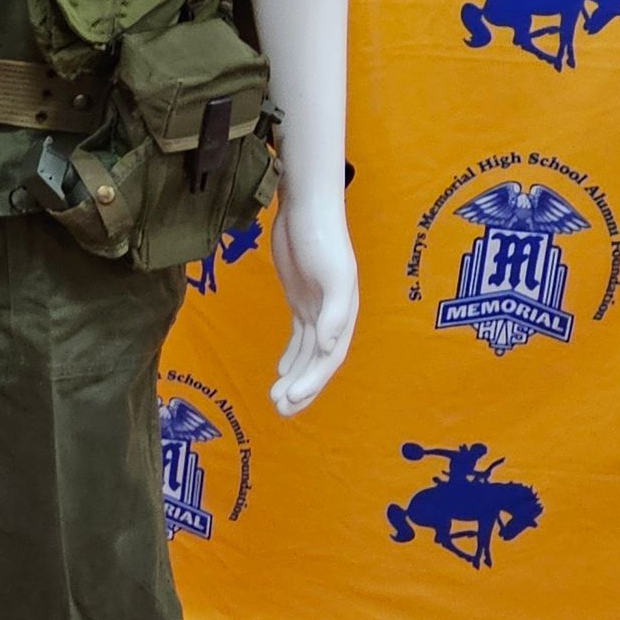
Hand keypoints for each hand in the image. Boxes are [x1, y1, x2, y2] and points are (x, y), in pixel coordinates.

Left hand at [268, 181, 358, 417]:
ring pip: (307, 353)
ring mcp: (317, 308)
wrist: (306, 209)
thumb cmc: (322, 239)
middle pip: (318, 362)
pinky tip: (281, 371)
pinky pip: (298, 336)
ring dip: (293, 376)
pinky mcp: (301, 299)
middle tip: (279, 410)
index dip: (313, 381)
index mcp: (345, 315)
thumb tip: (327, 348)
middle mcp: (333, 316)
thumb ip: (334, 311)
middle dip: (302, 387)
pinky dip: (291, 356)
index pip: (329, 358)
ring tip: (274, 400)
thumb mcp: (333, 274)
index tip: (291, 399)